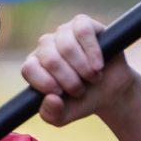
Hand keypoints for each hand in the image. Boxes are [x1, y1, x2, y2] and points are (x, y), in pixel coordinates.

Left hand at [21, 14, 139, 127]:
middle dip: (69, 80)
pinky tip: (99, 65)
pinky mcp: (82, 24)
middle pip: (50, 59)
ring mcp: (64, 32)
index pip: (29, 68)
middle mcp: (46, 46)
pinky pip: (83, 31)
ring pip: (66, 46)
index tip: (61, 94)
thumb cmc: (82, 101)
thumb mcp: (64, 116)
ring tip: (93, 78)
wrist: (111, 92)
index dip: (46, 83)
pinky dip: (92, 52)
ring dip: (83, 68)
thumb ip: (51, 114)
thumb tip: (51, 99)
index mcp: (35, 65)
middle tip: (81, 90)